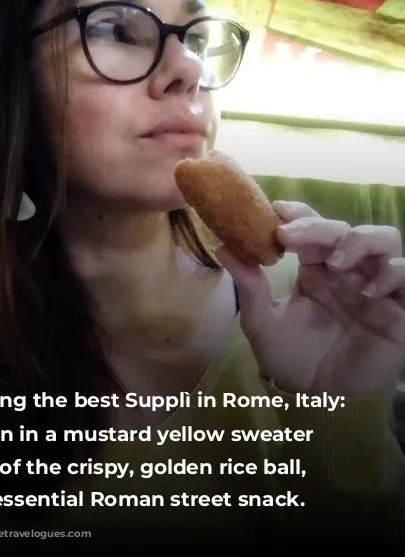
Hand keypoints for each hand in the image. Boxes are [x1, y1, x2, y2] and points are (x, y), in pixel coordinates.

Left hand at [216, 201, 404, 396]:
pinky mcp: (399, 309)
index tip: (277, 210)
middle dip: (318, 226)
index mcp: (314, 269)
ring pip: (384, 240)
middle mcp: (345, 271)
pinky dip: (392, 274)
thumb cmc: (290, 357)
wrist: (316, 399)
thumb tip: (222, 247)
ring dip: (359, 242)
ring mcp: (374, 287)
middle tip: (290, 235)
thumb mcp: (262, 323)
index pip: (312, 228)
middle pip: (343, 229)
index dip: (300, 213)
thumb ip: (249, 288)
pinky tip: (368, 292)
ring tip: (334, 264)